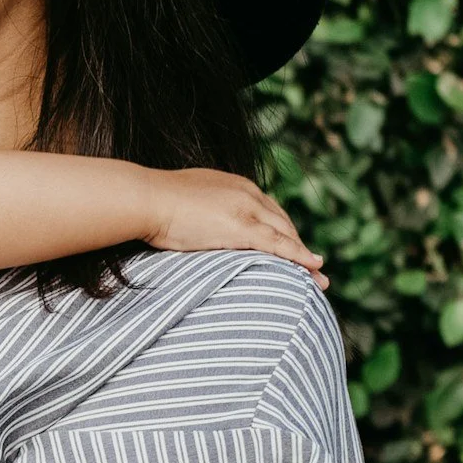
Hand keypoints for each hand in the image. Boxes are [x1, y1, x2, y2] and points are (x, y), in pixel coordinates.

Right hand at [145, 169, 325, 283]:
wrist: (144, 198)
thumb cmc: (153, 203)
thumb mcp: (185, 202)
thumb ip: (200, 212)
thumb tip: (195, 225)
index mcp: (234, 185)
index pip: (268, 211)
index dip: (282, 233)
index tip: (291, 250)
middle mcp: (247, 193)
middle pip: (282, 223)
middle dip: (299, 247)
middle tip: (313, 269)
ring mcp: (246, 209)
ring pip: (285, 235)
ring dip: (305, 257)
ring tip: (318, 277)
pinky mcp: (241, 227)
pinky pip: (278, 245)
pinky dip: (298, 257)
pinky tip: (312, 268)